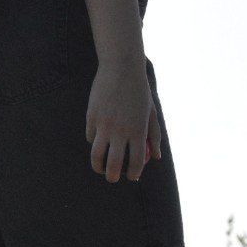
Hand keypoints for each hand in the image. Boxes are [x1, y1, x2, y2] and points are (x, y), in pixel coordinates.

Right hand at [85, 58, 157, 181]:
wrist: (121, 68)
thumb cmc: (139, 91)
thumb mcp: (151, 112)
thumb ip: (154, 135)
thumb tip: (156, 157)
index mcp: (138, 131)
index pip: (137, 161)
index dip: (134, 173)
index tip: (131, 177)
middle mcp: (121, 131)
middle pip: (114, 164)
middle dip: (113, 176)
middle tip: (113, 178)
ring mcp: (104, 124)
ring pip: (97, 155)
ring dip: (98, 166)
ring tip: (100, 168)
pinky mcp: (91, 117)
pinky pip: (91, 136)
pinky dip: (93, 141)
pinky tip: (96, 141)